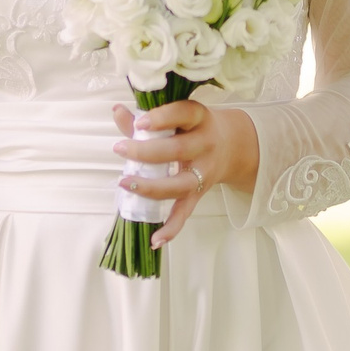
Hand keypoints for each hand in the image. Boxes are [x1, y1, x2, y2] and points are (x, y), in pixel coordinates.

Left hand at [111, 99, 259, 247]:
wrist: (232, 146)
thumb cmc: (193, 128)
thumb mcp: (177, 117)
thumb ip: (146, 117)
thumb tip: (117, 111)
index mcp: (199, 118)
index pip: (184, 113)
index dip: (162, 118)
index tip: (139, 122)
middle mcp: (205, 145)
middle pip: (177, 150)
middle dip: (145, 152)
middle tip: (120, 149)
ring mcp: (204, 172)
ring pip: (180, 184)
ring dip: (151, 187)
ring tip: (125, 182)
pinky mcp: (199, 193)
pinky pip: (186, 213)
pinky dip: (171, 229)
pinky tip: (155, 239)